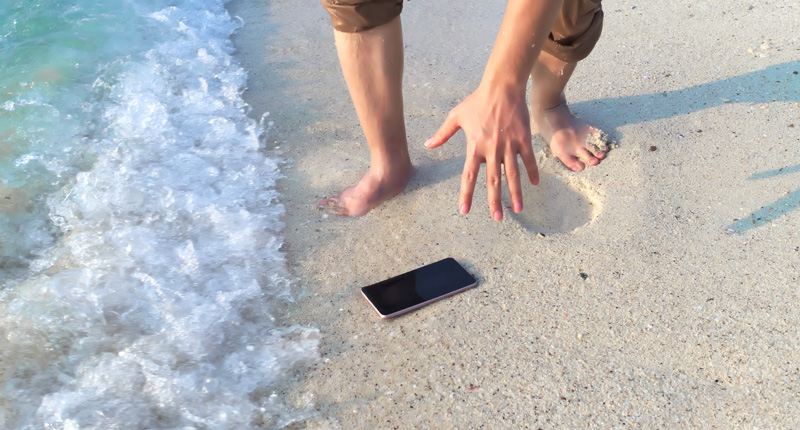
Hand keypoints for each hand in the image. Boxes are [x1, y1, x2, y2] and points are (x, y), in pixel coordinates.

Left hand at [425, 84, 538, 220]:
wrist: (502, 87)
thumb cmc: (477, 101)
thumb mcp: (456, 116)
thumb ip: (442, 134)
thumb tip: (428, 144)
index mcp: (475, 147)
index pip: (469, 176)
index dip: (466, 194)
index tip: (465, 210)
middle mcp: (492, 149)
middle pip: (493, 181)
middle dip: (494, 201)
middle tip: (497, 218)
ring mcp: (509, 145)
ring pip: (513, 174)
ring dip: (515, 193)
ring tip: (517, 210)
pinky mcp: (523, 139)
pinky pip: (528, 159)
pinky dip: (532, 172)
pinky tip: (534, 185)